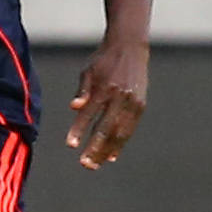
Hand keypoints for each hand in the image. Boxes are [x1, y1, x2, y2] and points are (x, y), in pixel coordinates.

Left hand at [67, 35, 147, 168]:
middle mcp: (120, 97)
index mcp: (104, 88)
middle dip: (94, 147)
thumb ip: (82, 91)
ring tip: (96, 164)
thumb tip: (73, 108)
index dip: (79, 130)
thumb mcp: (88, 71)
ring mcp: (133, 102)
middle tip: (84, 164)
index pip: (89, 114)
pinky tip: (111, 155)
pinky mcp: (141, 105)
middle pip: (106, 128)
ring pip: (120, 132)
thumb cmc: (103, 61)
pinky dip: (120, 143)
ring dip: (107, 150)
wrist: (130, 47)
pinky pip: (129, 128)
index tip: (70, 145)